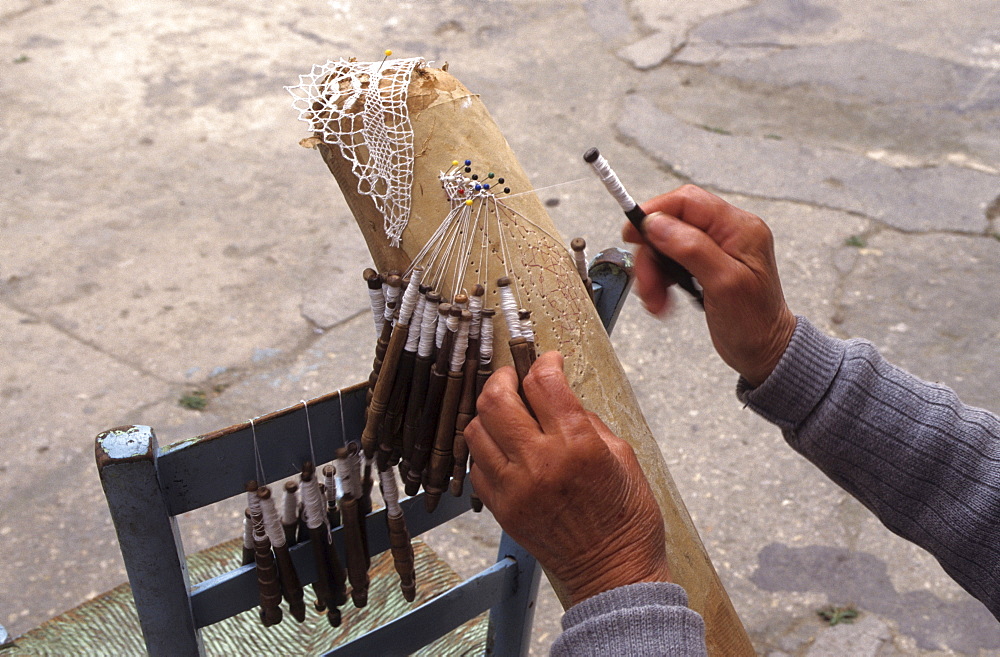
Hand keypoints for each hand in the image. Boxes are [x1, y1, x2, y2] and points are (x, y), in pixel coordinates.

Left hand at [465, 351, 670, 606]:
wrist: (614, 572)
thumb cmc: (627, 516)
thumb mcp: (622, 455)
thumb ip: (585, 420)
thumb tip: (558, 393)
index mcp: (576, 444)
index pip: (544, 382)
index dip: (545, 361)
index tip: (548, 360)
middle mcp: (539, 462)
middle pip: (496, 399)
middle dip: (503, 377)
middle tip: (515, 377)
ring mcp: (514, 487)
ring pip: (475, 429)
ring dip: (489, 413)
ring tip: (507, 414)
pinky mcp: (501, 508)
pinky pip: (475, 466)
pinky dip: (485, 450)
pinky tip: (504, 448)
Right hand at [623, 184, 796, 386]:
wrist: (764, 352)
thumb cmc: (755, 323)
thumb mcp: (724, 284)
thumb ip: (692, 249)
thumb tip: (658, 224)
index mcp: (740, 228)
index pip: (687, 202)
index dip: (654, 213)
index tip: (632, 234)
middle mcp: (729, 232)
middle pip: (672, 224)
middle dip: (652, 254)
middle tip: (646, 283)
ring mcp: (717, 249)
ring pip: (667, 244)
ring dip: (653, 271)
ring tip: (656, 300)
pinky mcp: (705, 266)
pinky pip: (672, 261)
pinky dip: (660, 280)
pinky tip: (662, 299)